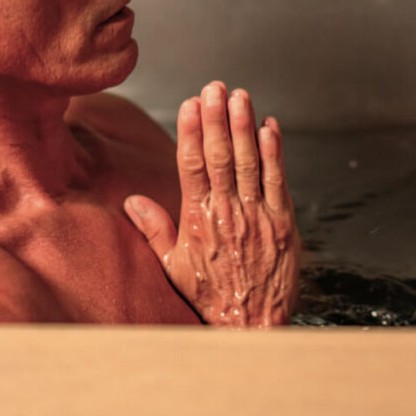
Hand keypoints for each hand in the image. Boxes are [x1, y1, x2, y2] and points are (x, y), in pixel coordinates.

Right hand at [124, 81, 299, 326]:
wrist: (252, 327)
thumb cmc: (211, 296)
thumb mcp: (173, 266)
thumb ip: (154, 229)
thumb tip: (132, 201)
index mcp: (199, 219)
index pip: (192, 165)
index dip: (191, 131)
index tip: (189, 104)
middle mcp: (228, 212)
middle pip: (221, 156)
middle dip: (217, 118)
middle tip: (214, 87)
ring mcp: (258, 216)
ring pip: (250, 161)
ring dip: (245, 126)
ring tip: (240, 96)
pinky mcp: (283, 223)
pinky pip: (278, 180)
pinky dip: (275, 152)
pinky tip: (270, 127)